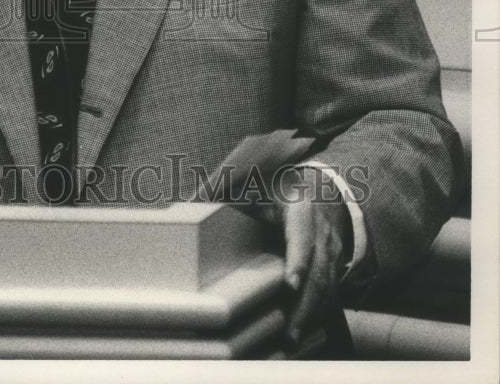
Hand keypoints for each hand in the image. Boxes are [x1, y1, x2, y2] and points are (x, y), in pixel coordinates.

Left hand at [243, 166, 352, 347]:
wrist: (316, 191)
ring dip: (311, 315)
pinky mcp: (335, 266)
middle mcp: (322, 232)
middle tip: (289, 334)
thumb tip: (191, 206)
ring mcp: (332, 251)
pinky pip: (330, 293)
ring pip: (327, 287)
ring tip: (292, 340)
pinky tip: (302, 330)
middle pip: (318, 272)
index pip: (302, 236)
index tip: (289, 285)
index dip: (297, 261)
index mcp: (300, 209)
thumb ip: (227, 195)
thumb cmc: (275, 191)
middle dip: (304, 305)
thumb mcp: (254, 187)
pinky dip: (318, 314)